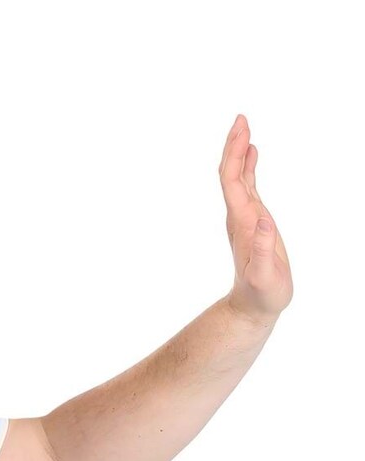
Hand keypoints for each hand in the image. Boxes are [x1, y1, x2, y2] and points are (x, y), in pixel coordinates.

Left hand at [220, 114, 292, 324]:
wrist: (253, 306)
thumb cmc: (262, 294)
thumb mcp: (264, 275)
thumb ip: (263, 250)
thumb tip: (264, 221)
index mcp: (242, 223)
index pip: (233, 181)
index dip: (235, 155)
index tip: (241, 130)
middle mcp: (239, 216)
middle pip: (231, 174)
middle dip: (234, 145)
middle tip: (241, 118)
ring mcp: (245, 218)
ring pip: (238, 177)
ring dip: (239, 151)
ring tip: (244, 127)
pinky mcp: (252, 221)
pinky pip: (247, 187)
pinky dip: (248, 166)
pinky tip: (252, 152)